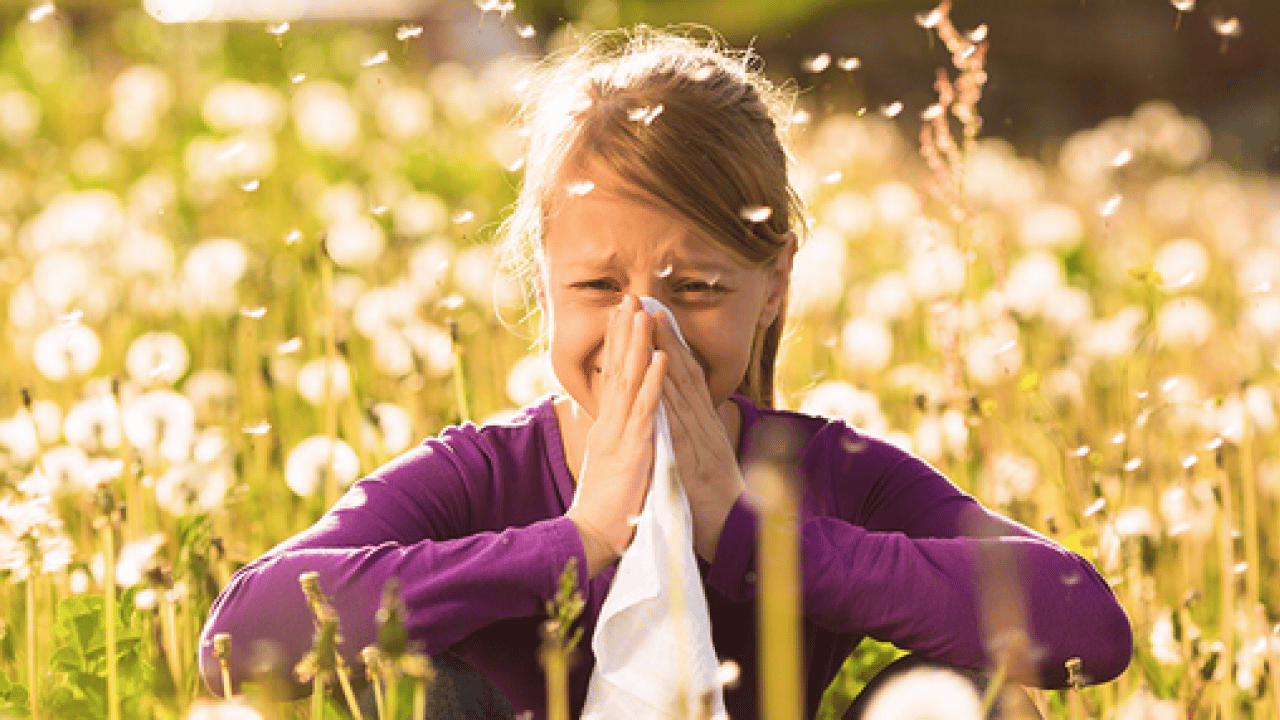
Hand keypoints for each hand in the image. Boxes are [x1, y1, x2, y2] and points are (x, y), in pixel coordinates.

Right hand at [566, 295, 666, 576]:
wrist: (593, 536)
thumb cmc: (607, 508)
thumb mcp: (611, 465)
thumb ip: (615, 441)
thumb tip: (618, 424)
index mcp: (607, 427)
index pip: (612, 377)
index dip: (618, 345)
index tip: (623, 316)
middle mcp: (610, 423)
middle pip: (617, 368)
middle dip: (624, 331)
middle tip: (629, 297)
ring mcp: (620, 433)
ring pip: (630, 380)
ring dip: (637, 344)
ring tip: (643, 312)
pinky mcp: (633, 448)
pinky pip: (646, 409)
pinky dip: (654, 381)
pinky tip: (661, 357)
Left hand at [651, 310, 746, 561]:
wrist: (736, 533)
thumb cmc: (716, 500)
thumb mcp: (705, 459)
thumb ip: (695, 435)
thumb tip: (685, 415)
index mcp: (703, 425)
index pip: (686, 377)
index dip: (671, 345)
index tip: (655, 316)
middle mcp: (703, 425)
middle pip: (683, 373)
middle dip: (666, 336)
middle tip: (649, 302)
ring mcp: (699, 439)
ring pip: (680, 389)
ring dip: (665, 354)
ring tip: (650, 323)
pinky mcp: (692, 459)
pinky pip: (678, 423)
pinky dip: (668, 397)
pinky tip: (658, 375)